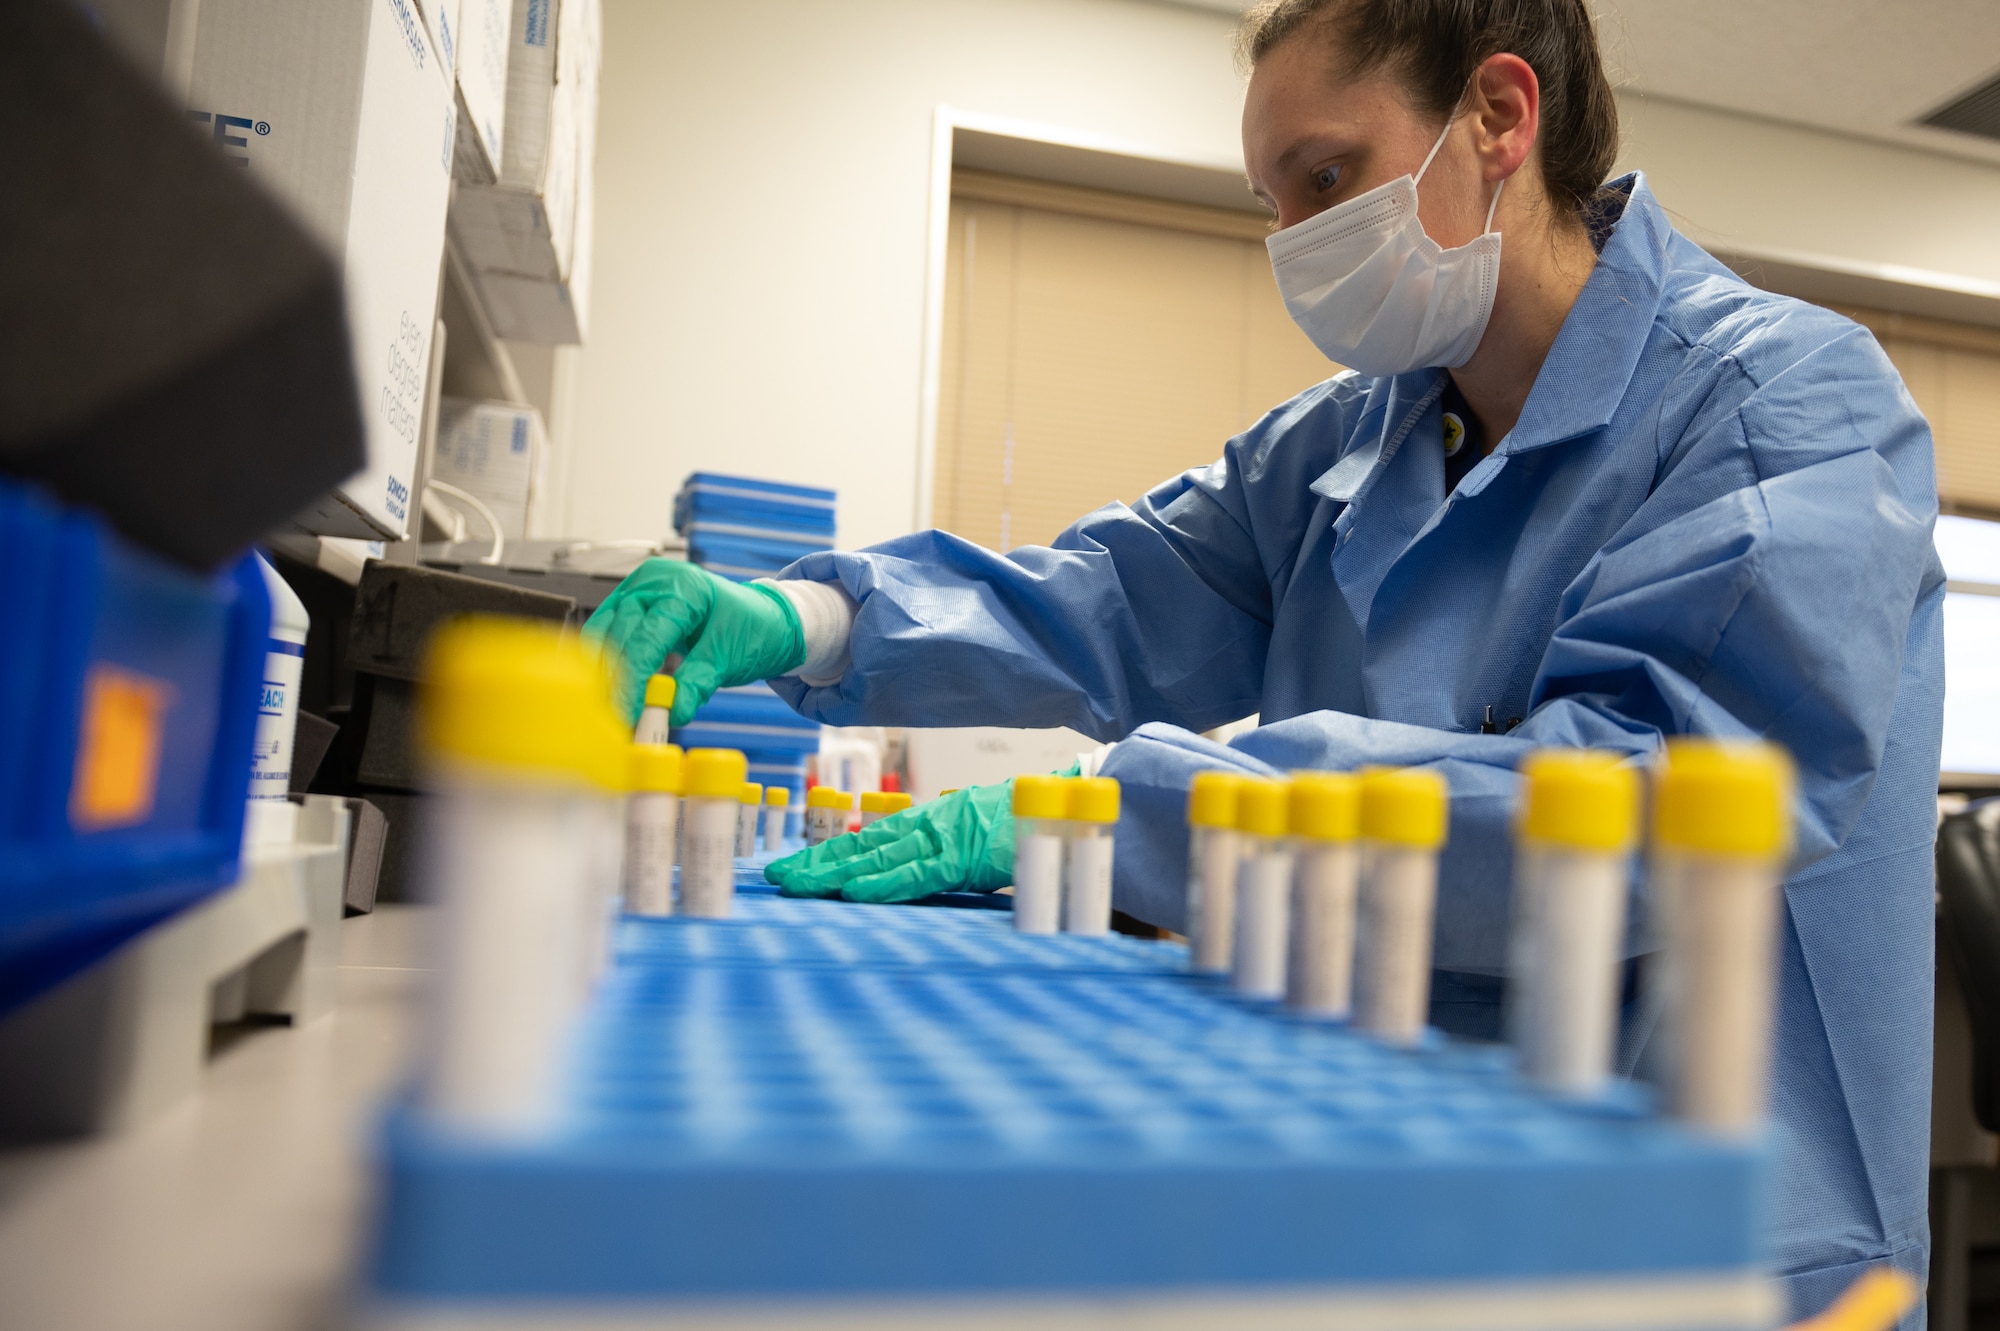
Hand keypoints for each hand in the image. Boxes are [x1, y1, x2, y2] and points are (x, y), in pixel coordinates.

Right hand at [582, 559, 805, 724]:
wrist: (761, 618)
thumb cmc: (750, 627)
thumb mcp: (728, 657)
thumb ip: (696, 683)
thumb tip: (672, 712)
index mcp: (684, 587)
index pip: (647, 637)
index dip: (633, 680)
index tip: (627, 713)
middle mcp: (655, 581)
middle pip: (619, 632)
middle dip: (616, 679)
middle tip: (619, 717)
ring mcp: (639, 588)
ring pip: (604, 632)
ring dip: (606, 671)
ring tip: (614, 707)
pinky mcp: (630, 603)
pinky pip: (607, 632)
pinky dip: (609, 661)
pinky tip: (614, 688)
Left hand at [765, 782, 1014, 903]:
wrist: (1058, 806)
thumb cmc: (1017, 822)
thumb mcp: (971, 836)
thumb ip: (939, 853)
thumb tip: (908, 875)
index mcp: (926, 823)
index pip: (866, 840)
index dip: (827, 854)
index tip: (793, 868)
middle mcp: (925, 826)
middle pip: (860, 847)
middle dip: (815, 864)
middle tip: (776, 878)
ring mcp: (942, 839)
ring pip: (877, 858)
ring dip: (833, 873)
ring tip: (796, 884)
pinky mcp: (963, 857)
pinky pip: (917, 874)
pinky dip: (884, 883)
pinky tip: (853, 891)